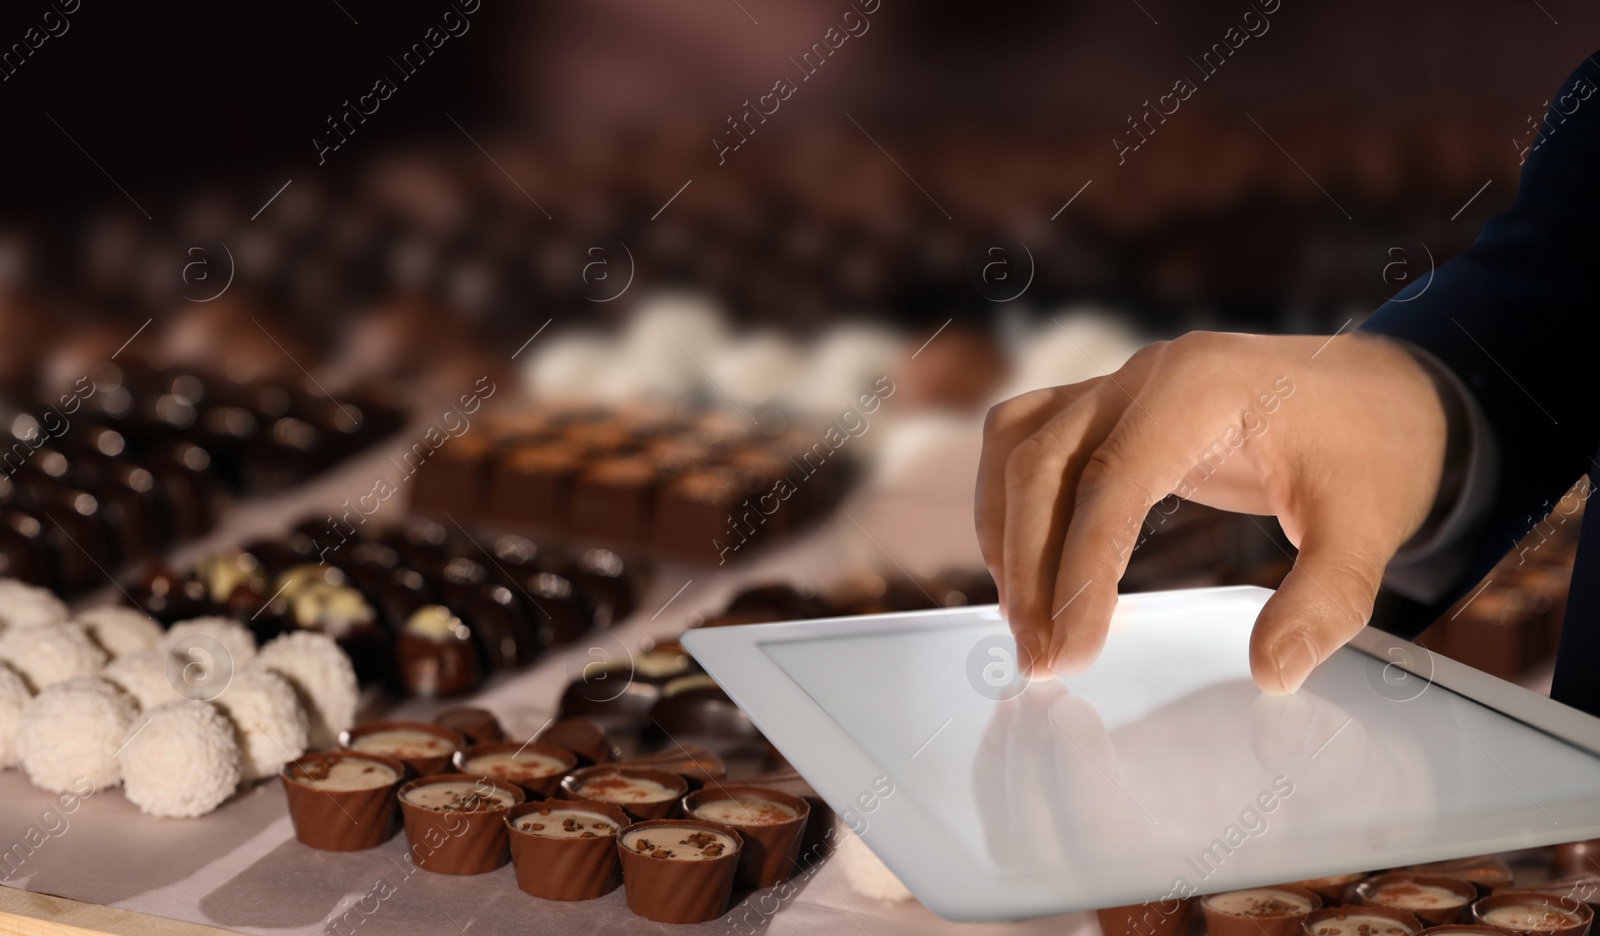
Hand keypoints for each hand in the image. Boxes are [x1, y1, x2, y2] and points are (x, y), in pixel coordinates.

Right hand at [976, 331, 1448, 692]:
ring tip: (1025, 622)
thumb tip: (1271, 673)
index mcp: (1202, 386)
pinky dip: (1008, 502)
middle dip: (1030, 569)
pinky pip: (1025, 439)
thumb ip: (1324, 600)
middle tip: (1041, 661)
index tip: (1070, 654)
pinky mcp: (1106, 407)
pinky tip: (1026, 568)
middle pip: (1042, 464)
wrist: (1382, 393)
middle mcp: (1144, 374)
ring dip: (1005, 534)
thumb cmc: (1373, 450)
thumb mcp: (1370, 527)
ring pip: (1016, 445)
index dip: (1080, 572)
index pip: (1112, 481)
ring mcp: (1118, 384)